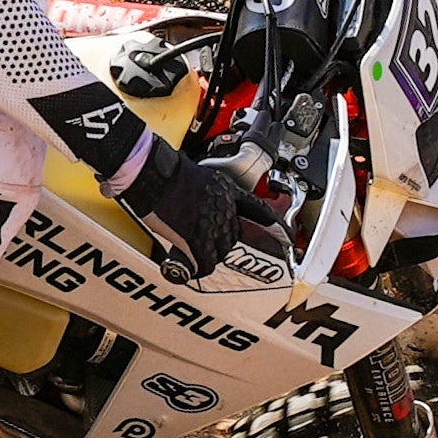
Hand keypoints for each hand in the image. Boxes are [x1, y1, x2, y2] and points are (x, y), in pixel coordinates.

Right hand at [117, 138, 293, 280]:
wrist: (151, 172)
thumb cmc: (164, 170)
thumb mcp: (196, 175)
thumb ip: (206, 192)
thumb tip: (198, 203)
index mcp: (226, 190)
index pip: (258, 209)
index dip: (273, 224)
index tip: (286, 235)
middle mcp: (224, 208)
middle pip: (235, 235)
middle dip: (222, 242)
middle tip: (207, 244)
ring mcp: (211, 224)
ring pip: (221, 251)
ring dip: (209, 255)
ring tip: (195, 255)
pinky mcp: (195, 239)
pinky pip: (203, 262)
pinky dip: (197, 268)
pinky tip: (189, 268)